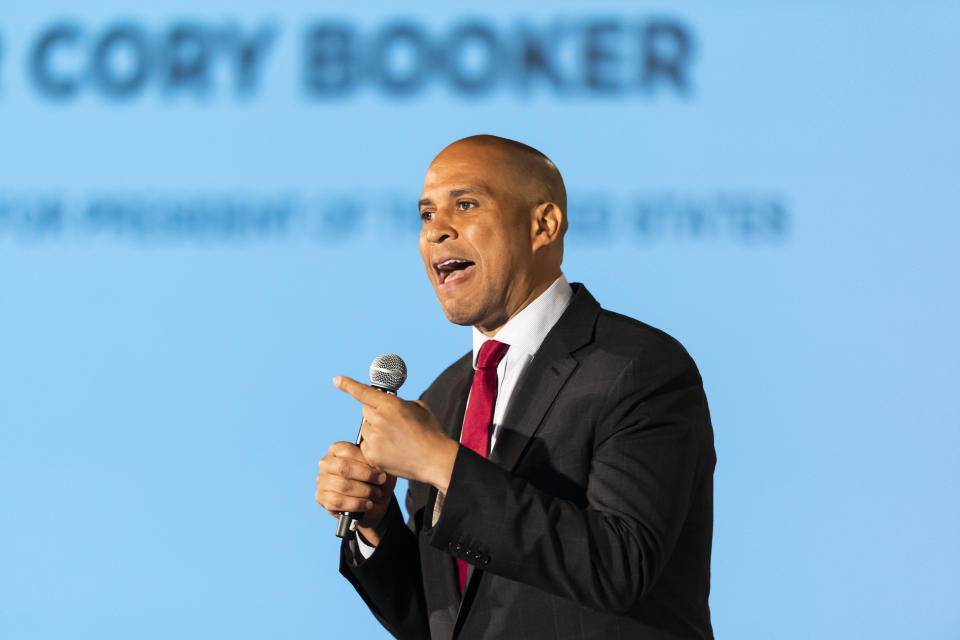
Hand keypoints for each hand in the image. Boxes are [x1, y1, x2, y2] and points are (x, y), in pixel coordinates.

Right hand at [315, 441, 396, 542]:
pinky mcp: (321, 497)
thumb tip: (377, 464)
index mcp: (337, 449)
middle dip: (365, 476)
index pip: (348, 451)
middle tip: (381, 482)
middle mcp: (326, 463)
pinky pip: (338, 501)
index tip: (382, 472)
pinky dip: (356, 504)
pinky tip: (367, 504)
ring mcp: (322, 481)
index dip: (366, 462)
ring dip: (363, 492)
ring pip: (342, 486)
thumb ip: (378, 463)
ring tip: (376, 494)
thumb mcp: (381, 469)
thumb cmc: (375, 481)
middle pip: (343, 468)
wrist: (372, 503)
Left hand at [333, 376, 458, 491]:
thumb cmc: (430, 433)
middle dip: (376, 413)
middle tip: (392, 423)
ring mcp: (374, 438)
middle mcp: (379, 420)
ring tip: (396, 440)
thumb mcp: (419, 408)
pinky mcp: (371, 455)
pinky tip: (392, 450)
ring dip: (376, 430)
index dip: (348, 385)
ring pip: (366, 428)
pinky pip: (367, 444)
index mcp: (391, 405)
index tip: (337, 380)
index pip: (364, 392)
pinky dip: (376, 446)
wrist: (435, 460)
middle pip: (366, 410)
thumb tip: (387, 404)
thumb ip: (399, 403)